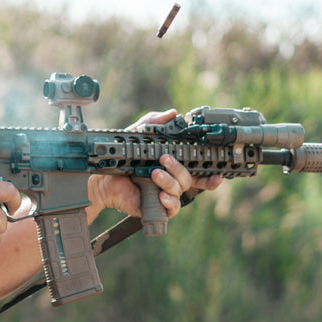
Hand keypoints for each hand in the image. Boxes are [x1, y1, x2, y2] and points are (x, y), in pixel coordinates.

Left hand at [91, 110, 224, 218]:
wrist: (103, 180)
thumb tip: (173, 113)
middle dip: (178, 168)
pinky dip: (169, 201)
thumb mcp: (138, 135)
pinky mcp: (156, 208)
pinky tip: (160, 195)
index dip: (210, 175)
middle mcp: (171, 182)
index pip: (197, 171)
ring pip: (179, 190)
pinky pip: (171, 208)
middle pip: (189, 178)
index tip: (218, 174)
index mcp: (173, 167)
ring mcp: (164, 196)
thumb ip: (154, 122)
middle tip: (163, 159)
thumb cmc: (122, 158)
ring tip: (153, 173)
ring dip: (168, 180)